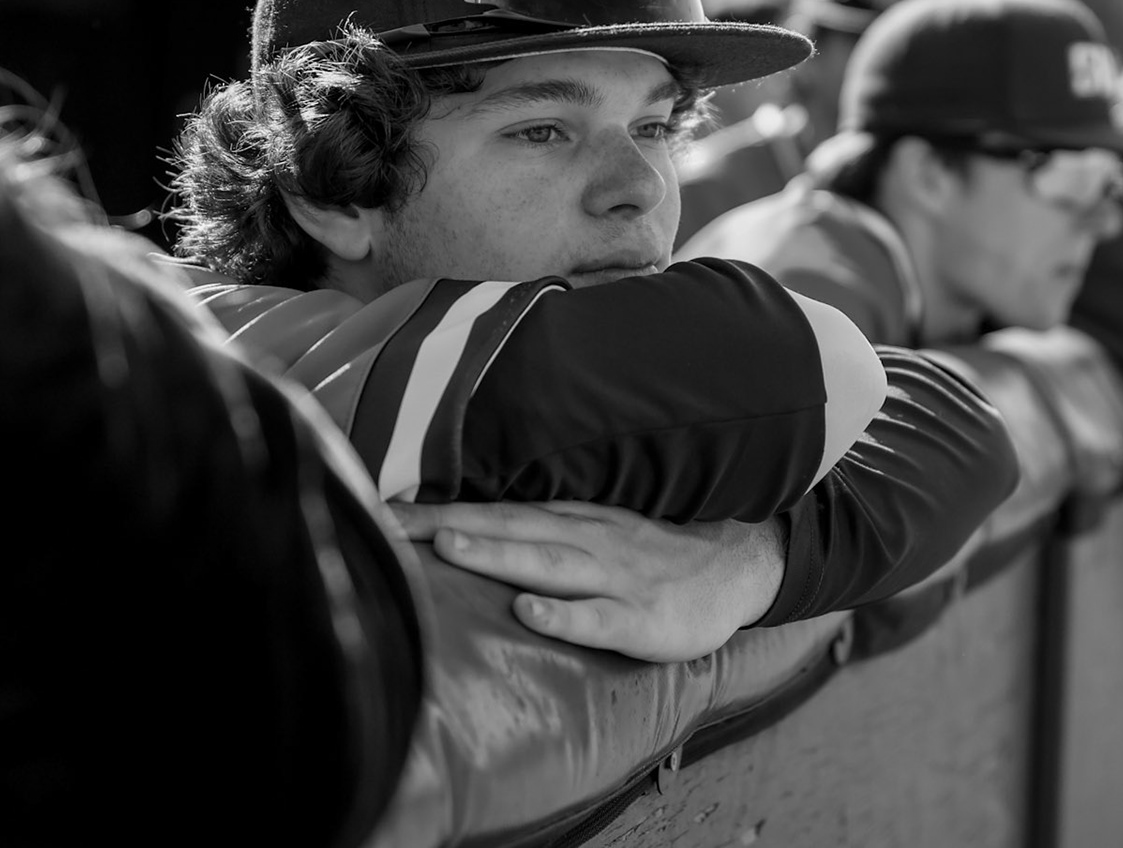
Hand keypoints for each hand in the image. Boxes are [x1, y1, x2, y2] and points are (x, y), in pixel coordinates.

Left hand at [386, 500, 786, 662]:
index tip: (380, 505)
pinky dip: (563, 614)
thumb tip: (471, 524)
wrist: (742, 564)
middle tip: (390, 522)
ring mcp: (616, 577)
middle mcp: (589, 539)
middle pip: (511, 526)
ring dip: (497, 552)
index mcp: (575, 520)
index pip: (498, 508)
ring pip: (548, 561)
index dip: (440, 507)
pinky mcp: (643, 618)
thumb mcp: (601, 527)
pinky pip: (598, 617)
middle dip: (448, 524)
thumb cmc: (659, 553)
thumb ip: (546, 526)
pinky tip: (528, 612)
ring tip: (448, 547)